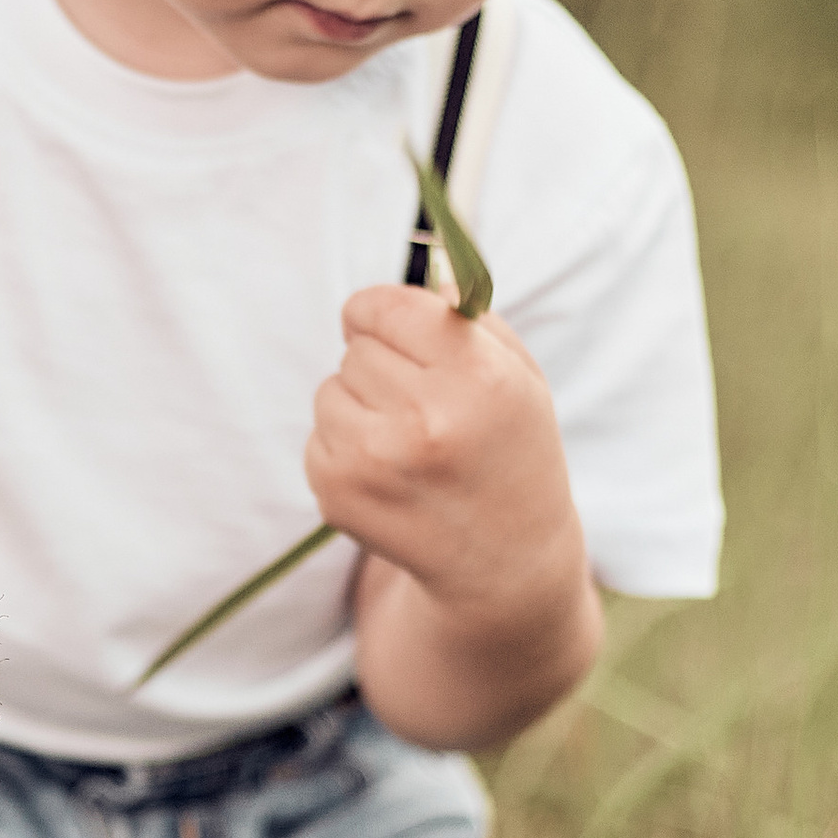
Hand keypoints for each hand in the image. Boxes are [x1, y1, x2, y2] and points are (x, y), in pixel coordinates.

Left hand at [307, 284, 599, 748]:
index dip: (382, 313)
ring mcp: (375, 461)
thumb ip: (470, 316)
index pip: (386, 306)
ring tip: (409, 444)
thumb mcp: (520, 376)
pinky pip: (317, 434)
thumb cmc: (512, 452)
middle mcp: (426, 420)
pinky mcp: (338, 494)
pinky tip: (390, 477)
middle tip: (424, 406)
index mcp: (477, 378)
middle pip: (356, 346)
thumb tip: (422, 274)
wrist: (504, 563)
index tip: (390, 327)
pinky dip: (344, 447)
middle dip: (381, 363)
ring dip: (359, 406)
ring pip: (330, 389)